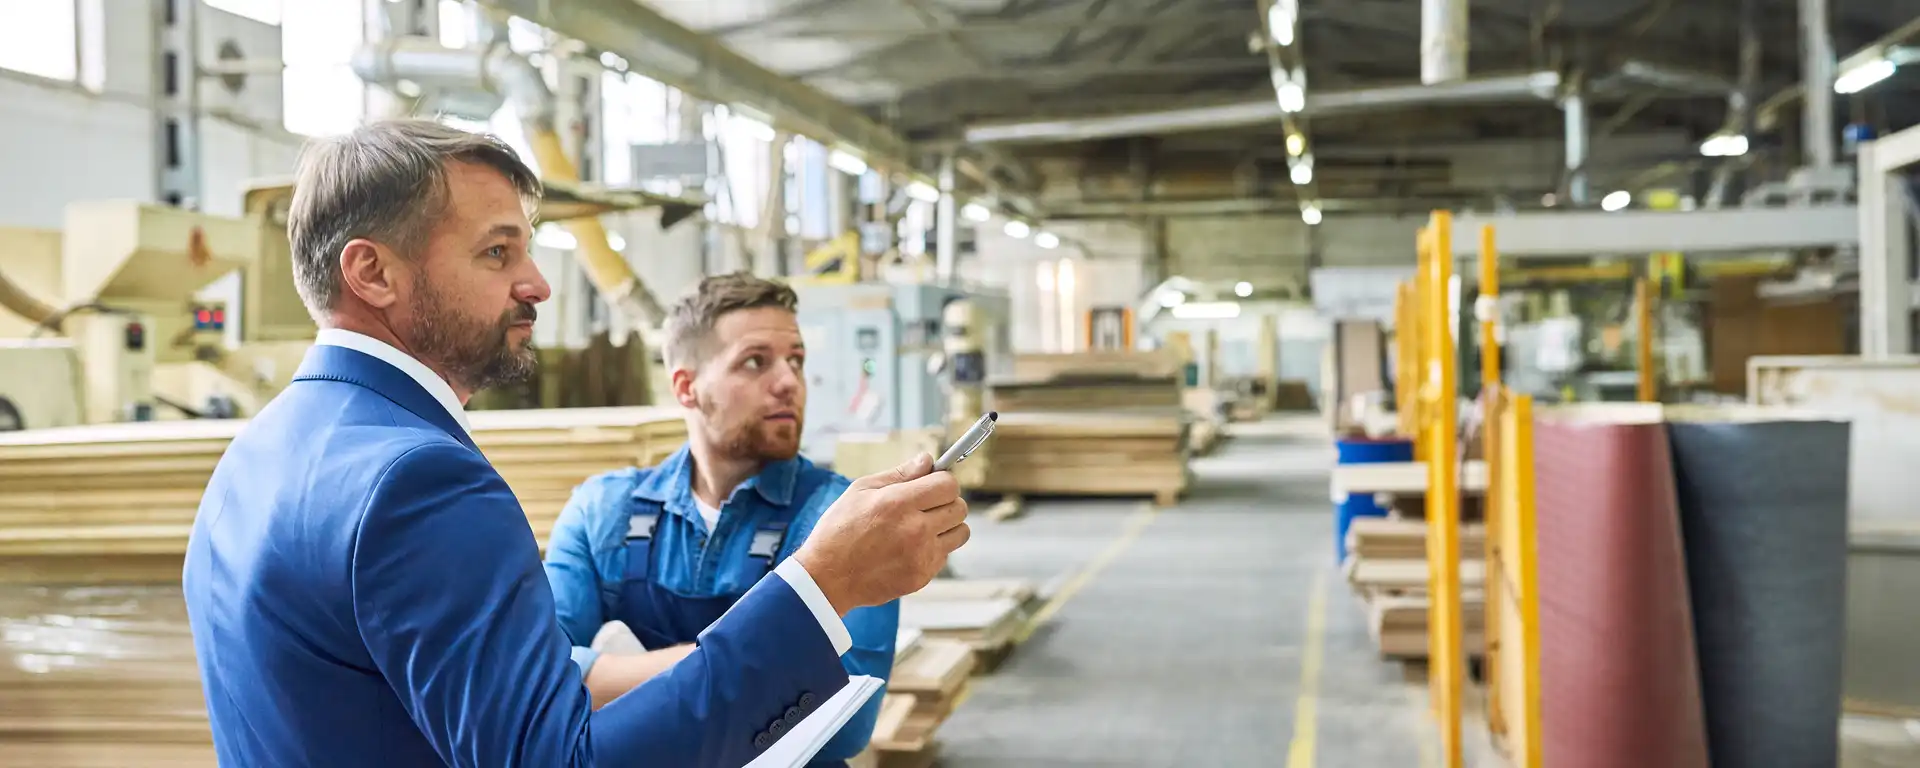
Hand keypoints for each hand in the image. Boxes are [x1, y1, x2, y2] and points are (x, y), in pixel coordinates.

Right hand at [794, 453, 969, 614]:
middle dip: (946, 501)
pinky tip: (909, 548)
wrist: (827, 577)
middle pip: (960, 507)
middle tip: (927, 505)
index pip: (948, 484)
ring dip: (947, 526)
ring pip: (960, 532)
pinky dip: (933, 549)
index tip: (933, 483)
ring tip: (923, 527)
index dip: (943, 480)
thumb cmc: (838, 530)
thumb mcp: (860, 490)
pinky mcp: (922, 576)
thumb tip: (927, 460)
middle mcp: (915, 529)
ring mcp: (921, 556)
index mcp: (899, 503)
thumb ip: (899, 474)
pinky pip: (945, 555)